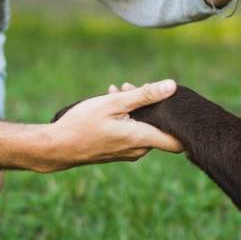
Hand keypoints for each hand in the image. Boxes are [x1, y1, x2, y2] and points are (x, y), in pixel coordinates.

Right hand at [41, 80, 182, 171]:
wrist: (57, 147)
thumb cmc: (82, 124)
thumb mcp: (113, 104)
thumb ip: (144, 95)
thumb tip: (172, 86)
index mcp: (141, 138)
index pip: (178, 141)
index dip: (183, 124)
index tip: (176, 106)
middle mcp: (139, 149)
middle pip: (158, 127)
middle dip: (149, 105)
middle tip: (128, 87)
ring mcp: (129, 152)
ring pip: (143, 128)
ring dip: (135, 109)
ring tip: (115, 92)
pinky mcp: (119, 152)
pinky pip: (132, 133)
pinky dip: (127, 118)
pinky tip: (110, 103)